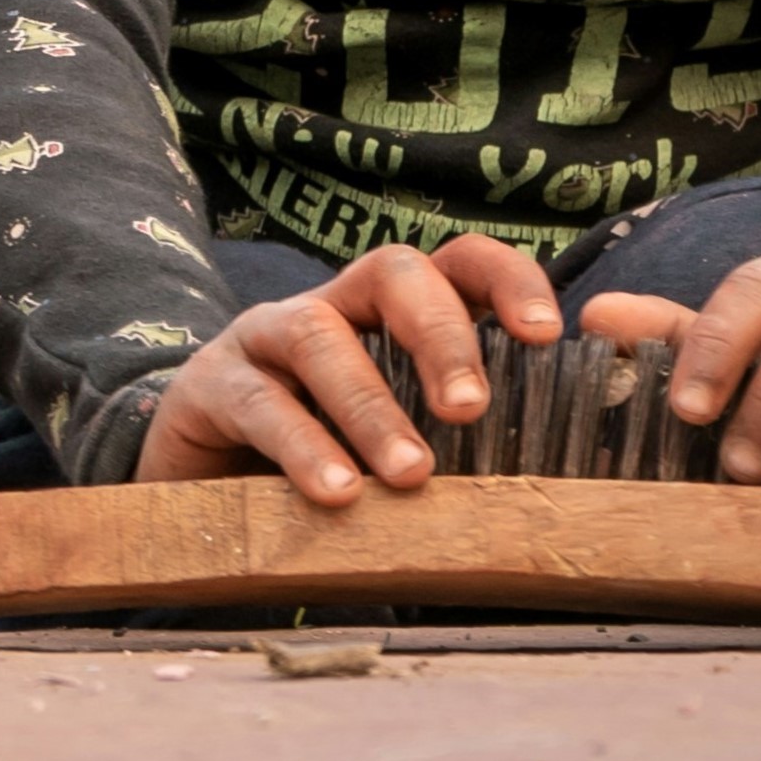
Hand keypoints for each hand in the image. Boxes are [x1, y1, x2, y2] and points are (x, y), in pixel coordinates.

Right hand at [135, 236, 562, 500]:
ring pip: (319, 334)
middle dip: (439, 335)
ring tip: (410, 474)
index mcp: (394, 316)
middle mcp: (334, 308)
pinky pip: (259, 401)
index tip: (544, 335)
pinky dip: (304, 446)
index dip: (506, 281)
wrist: (202, 487)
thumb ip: (464, 451)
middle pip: (391, 271)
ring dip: (370, 404)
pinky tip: (338, 494)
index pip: (459, 265)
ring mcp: (266, 338)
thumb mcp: (401, 446)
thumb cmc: (329, 463)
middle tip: (468, 409)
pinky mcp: (212, 385)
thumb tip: (558, 495)